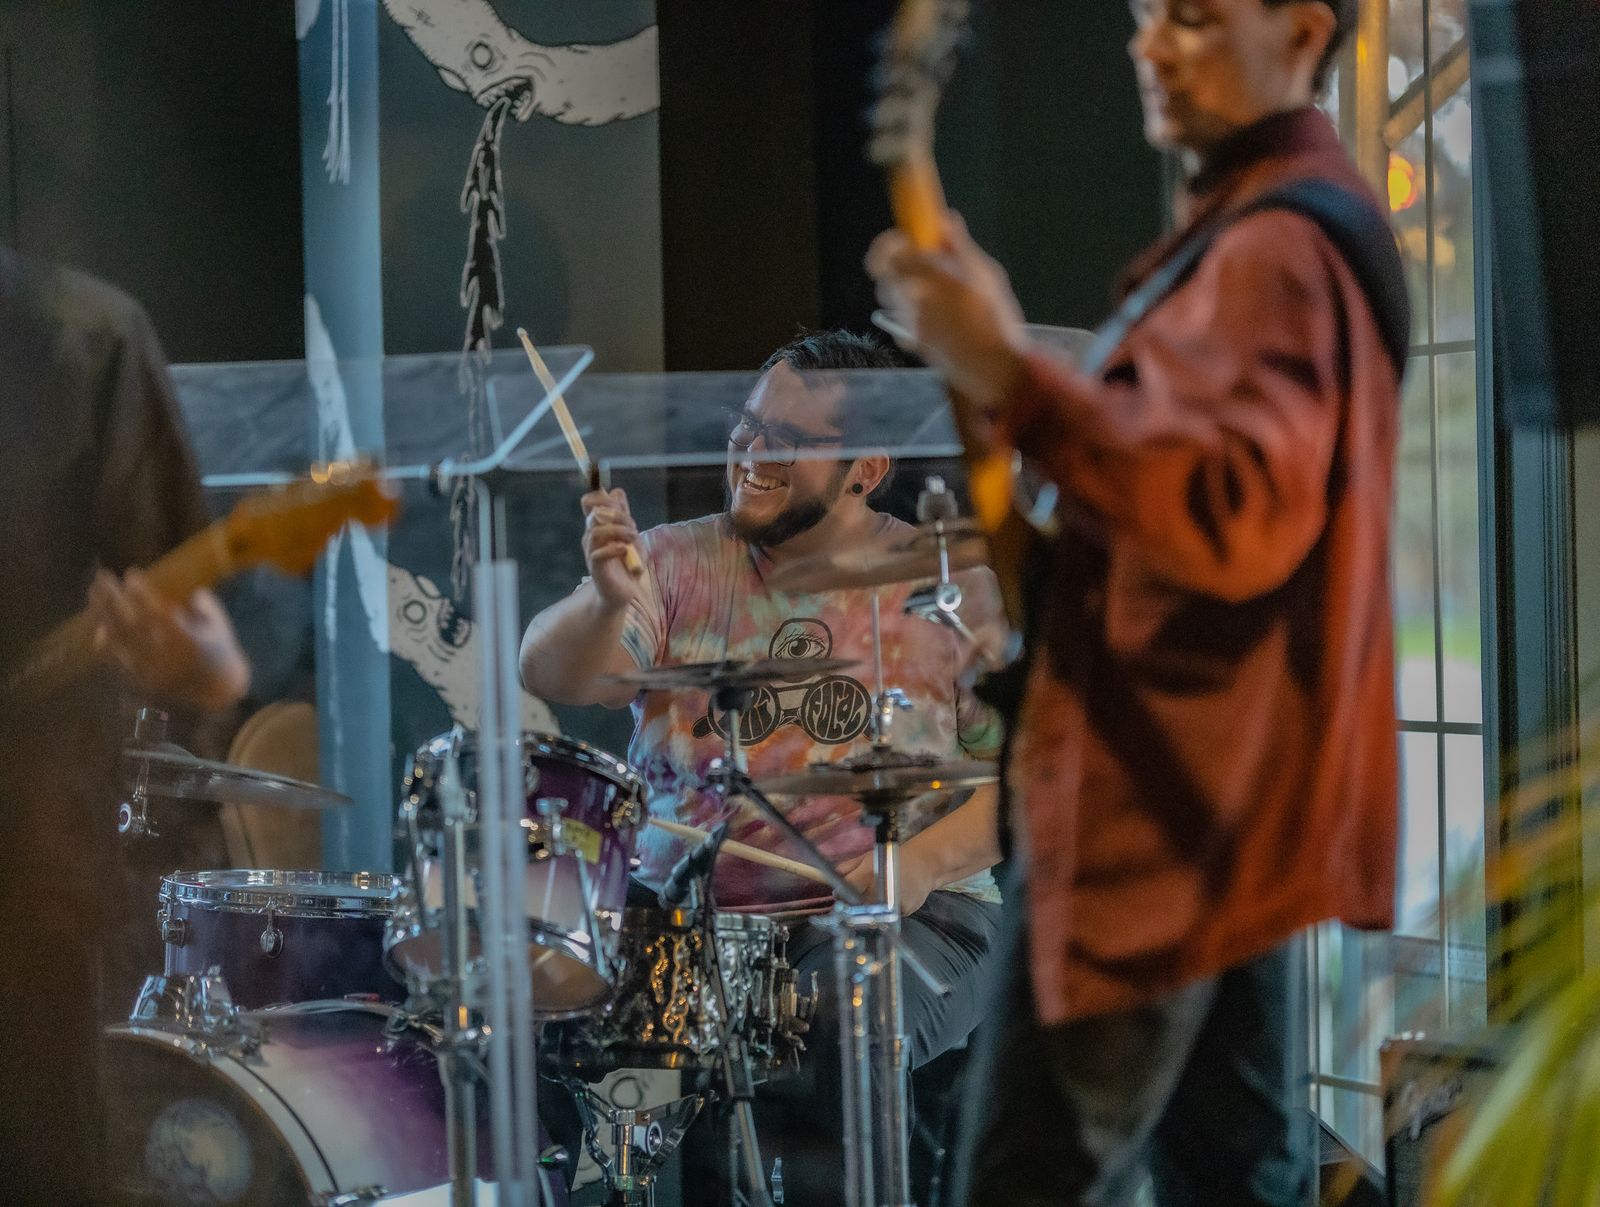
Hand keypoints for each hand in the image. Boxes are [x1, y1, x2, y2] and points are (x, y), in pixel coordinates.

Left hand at [88, 570, 249, 709]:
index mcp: (189, 643)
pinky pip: (119, 654)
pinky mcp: (141, 675)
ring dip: (104, 614)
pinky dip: (108, 637)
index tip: (130, 574)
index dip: (143, 595)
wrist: (216, 690)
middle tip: (101, 578)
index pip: (159, 615)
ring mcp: (150, 667)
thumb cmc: (220, 653)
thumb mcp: (222, 628)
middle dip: (115, 600)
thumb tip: (194, 594)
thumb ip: (207, 608)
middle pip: (132, 625)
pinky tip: (100, 621)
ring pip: (121, 639)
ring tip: (94, 592)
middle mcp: (165, 656)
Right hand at [581, 488, 642, 607]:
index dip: (602, 497)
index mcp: (597, 526)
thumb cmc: (626, 564)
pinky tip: (625, 551)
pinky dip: (614, 549)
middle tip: (633, 526)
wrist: (623, 592)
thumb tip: (617, 491)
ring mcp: (591, 551)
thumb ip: (623, 515)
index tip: (620, 506)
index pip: (589, 501)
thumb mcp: (630, 535)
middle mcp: (590, 536)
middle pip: (596, 513)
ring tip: (633, 537)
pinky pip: (598, 553)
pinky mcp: (596, 568)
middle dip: (618, 515)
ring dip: (618, 531)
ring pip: (596, 531)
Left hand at [836, 846, 937, 916]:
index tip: (841, 895)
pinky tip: (892, 901)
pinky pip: (887, 917)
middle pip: (856, 907)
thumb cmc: (892, 858)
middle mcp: (879, 891)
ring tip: (877, 897)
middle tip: (859, 898)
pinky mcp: (903, 912)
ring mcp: (892, 903)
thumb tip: (829, 879)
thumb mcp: (867, 857)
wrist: (923, 864)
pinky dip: (886, 913)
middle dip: (853, 905)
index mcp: (868, 875)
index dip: (841, 895)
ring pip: (872, 915)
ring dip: (870, 911)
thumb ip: (847, 867)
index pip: (845, 892)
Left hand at [865, 213, 1030, 406]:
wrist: (990, 366)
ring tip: (933, 290)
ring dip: (904, 289)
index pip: (885, 252)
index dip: (890, 243)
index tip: (905, 240)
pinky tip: (939, 315)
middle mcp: (907, 298)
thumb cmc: (992, 316)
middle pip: (884, 275)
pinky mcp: (912, 341)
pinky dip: (913, 311)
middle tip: (920, 263)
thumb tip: (945, 220)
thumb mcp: (985, 273)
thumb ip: (959, 246)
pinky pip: (902, 319)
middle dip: (897, 266)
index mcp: (923, 274)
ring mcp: (906, 322)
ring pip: (892, 298)